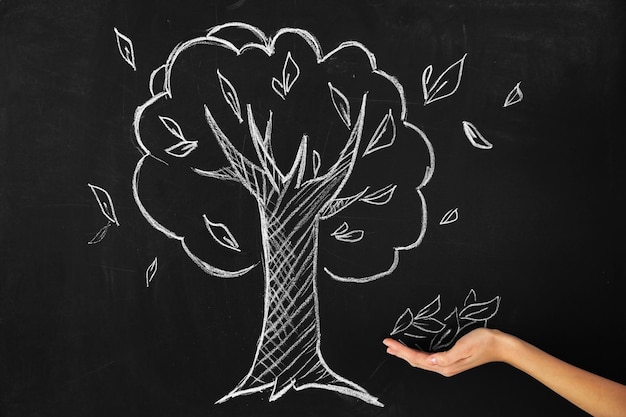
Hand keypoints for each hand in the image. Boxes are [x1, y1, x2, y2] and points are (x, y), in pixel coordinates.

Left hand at [383, 328, 505, 376]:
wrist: (499, 345)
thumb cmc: (483, 342)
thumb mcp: (464, 347)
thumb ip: (446, 356)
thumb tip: (430, 361)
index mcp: (445, 365)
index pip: (417, 359)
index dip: (401, 351)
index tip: (389, 342)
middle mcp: (444, 367)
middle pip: (416, 362)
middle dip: (400, 353)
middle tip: (386, 345)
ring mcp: (447, 364)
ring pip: (421, 361)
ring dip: (406, 354)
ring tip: (394, 349)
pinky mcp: (450, 359)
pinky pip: (428, 359)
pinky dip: (416, 355)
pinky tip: (413, 352)